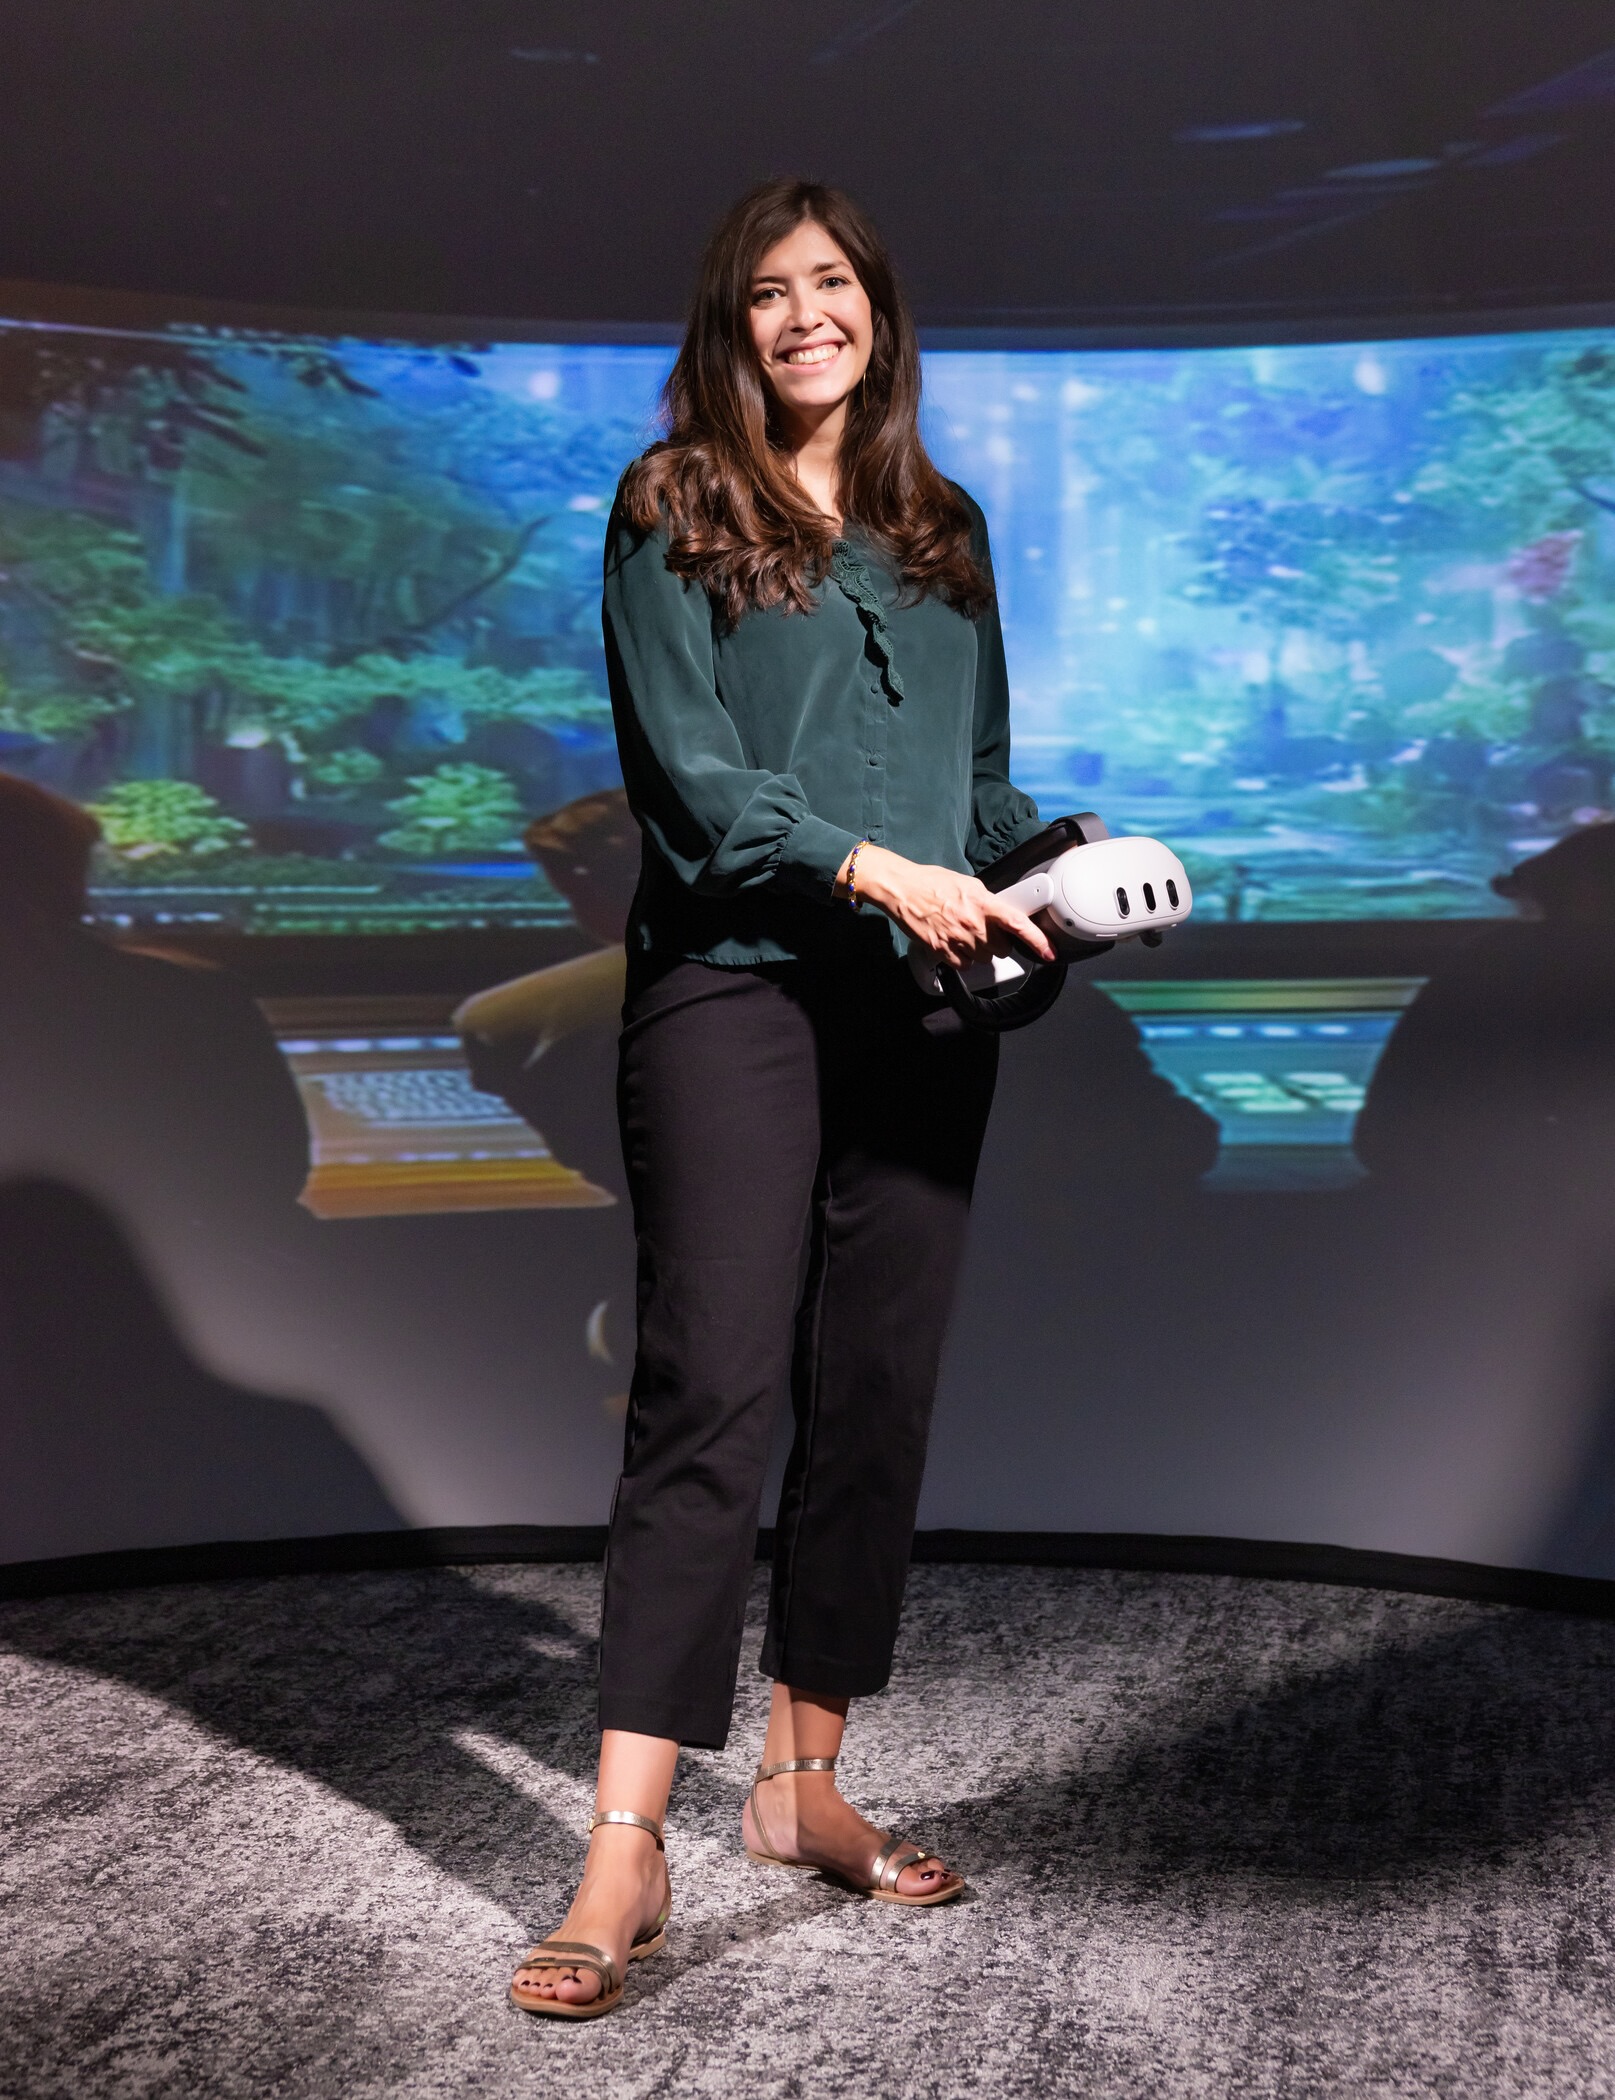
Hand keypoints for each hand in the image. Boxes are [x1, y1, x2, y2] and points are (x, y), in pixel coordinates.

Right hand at [840, 844, 1054, 968]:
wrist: (903, 890)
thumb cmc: (932, 883)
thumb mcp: (968, 885)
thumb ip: (988, 901)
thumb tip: (1002, 914)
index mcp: (983, 903)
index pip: (1019, 924)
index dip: (1038, 941)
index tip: (1049, 953)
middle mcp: (973, 924)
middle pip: (1002, 948)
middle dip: (997, 941)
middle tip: (983, 929)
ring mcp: (958, 939)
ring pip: (984, 959)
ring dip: (979, 950)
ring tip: (964, 933)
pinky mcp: (943, 951)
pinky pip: (965, 965)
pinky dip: (962, 958)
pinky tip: (954, 943)